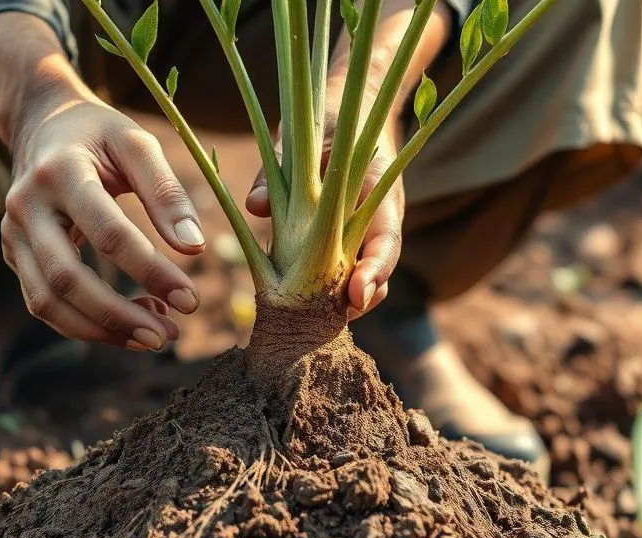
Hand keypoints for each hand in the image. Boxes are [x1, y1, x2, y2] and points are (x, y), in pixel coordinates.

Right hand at [1, 93, 206, 349]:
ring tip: (152, 337)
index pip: (107, 233)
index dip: (150, 270)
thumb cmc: (98, 134)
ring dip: (100, 330)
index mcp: (60, 172)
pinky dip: (85, 325)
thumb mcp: (136, 143)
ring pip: (46, 302)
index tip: (190, 298)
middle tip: (168, 335)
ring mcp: (13, 234)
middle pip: (66, 278)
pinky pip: (43, 303)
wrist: (40, 124)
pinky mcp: (13, 254)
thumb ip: (166, 192)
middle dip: (119, 315)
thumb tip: (194, 248)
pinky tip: (128, 326)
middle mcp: (27, 206)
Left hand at [245, 103, 403, 320]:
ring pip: (361, 278)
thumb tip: (254, 207)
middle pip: (378, 272)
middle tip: (330, 323)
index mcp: (379, 190)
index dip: (375, 270)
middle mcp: (378, 219)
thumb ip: (278, 167)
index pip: (386, 239)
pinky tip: (297, 306)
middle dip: (359, 300)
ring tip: (312, 324)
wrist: (352, 108)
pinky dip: (324, 293)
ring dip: (339, 303)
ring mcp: (364, 233)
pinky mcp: (345, 242)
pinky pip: (339, 273)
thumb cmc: (330, 117)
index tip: (356, 294)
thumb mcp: (303, 132)